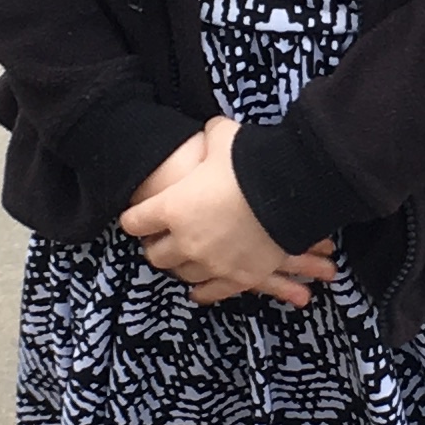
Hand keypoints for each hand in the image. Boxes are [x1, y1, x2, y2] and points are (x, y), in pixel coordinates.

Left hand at [120, 117, 337, 309]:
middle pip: (156, 255)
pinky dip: (203, 291)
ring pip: (182, 274)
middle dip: (156, 246)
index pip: (135, 221)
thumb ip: (210, 137)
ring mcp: (212, 263)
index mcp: (172, 208)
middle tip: (160, 240)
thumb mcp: (222, 137)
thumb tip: (213, 132)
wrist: (290, 191)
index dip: (135, 217)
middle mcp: (185, 241)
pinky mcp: (238, 278)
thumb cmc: (249, 161)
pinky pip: (212, 293)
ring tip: (181, 260)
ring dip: (179, 266)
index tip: (138, 217)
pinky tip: (198, 290)